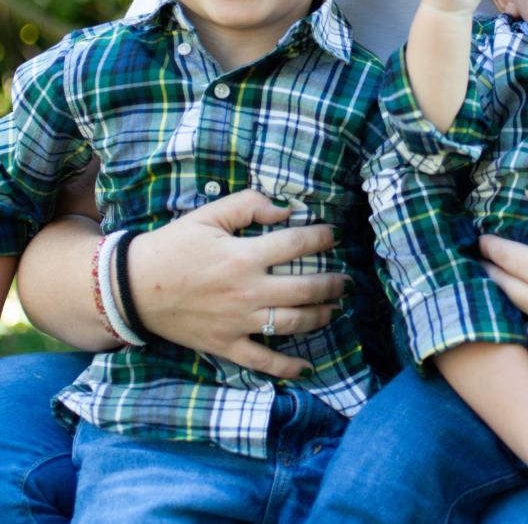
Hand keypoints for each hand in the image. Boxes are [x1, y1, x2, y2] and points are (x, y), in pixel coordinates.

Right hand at [129, 189, 347, 378]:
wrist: (134, 287)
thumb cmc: (174, 246)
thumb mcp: (209, 215)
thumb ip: (249, 205)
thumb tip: (285, 209)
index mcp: (243, 256)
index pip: (297, 244)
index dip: (322, 237)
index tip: (335, 234)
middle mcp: (247, 291)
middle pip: (305, 289)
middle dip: (332, 283)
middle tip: (346, 279)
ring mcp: (238, 323)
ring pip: (292, 324)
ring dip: (320, 317)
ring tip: (335, 309)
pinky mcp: (226, 346)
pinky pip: (263, 362)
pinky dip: (287, 368)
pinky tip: (307, 368)